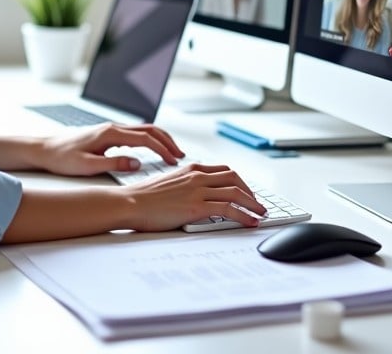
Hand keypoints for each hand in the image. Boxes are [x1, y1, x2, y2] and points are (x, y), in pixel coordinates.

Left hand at [37, 122, 184, 176]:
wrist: (45, 148)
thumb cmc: (62, 157)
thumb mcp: (88, 166)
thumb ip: (114, 164)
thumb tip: (137, 164)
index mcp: (110, 133)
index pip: (145, 139)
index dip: (162, 150)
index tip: (174, 161)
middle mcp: (113, 127)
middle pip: (149, 129)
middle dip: (168, 141)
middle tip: (181, 155)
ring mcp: (111, 129)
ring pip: (143, 129)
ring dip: (160, 139)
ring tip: (172, 152)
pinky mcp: (108, 133)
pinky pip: (135, 133)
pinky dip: (150, 139)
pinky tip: (153, 148)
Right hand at [124, 163, 266, 231]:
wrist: (131, 202)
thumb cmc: (144, 197)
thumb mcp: (169, 183)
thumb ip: (185, 185)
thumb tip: (196, 197)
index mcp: (191, 168)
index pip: (223, 170)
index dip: (239, 182)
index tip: (245, 192)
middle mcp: (197, 175)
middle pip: (235, 178)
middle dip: (249, 191)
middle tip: (256, 204)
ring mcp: (198, 190)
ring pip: (236, 192)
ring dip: (253, 204)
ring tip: (260, 214)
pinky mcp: (197, 206)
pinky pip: (229, 209)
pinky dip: (244, 215)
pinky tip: (250, 222)